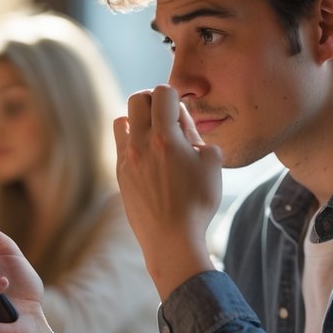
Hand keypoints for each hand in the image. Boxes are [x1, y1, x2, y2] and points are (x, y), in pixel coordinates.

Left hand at [113, 84, 222, 298]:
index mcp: (165, 138)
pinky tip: (147, 155)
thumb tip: (182, 122)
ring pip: (122, 119)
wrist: (171, 240)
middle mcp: (140, 144)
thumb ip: (197, 135)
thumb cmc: (198, 203)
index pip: (162, 92)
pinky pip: (120, 142)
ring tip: (154, 135)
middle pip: (137, 99)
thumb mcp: (212, 163)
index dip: (175, 96)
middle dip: (154, 101)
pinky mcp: (120, 173)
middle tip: (167, 117)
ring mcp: (126, 159)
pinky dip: (131, 140)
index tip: (181, 113)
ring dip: (138, 119)